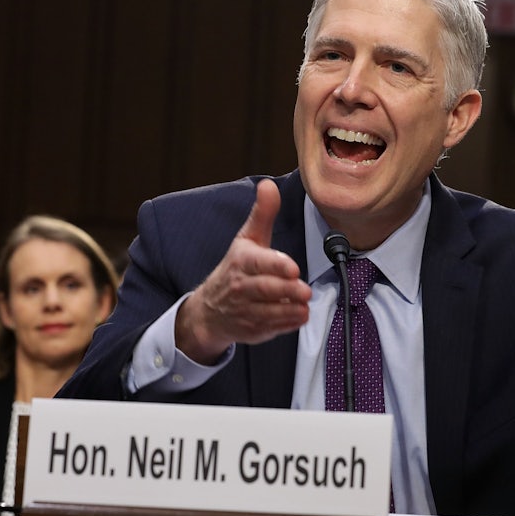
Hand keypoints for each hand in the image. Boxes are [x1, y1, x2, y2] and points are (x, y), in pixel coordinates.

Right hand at [175, 179, 311, 363]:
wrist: (209, 310)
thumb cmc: (235, 269)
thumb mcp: (247, 239)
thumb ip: (262, 214)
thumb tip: (268, 185)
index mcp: (242, 262)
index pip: (259, 263)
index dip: (276, 266)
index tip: (292, 269)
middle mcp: (241, 287)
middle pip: (266, 290)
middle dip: (287, 291)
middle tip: (305, 291)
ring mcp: (246, 311)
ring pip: (270, 312)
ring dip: (289, 310)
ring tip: (304, 305)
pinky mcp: (252, 330)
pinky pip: (271, 329)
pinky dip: (286, 325)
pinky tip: (298, 317)